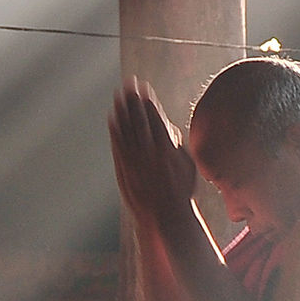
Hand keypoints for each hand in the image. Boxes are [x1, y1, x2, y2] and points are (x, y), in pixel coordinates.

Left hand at [107, 79, 196, 224]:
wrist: (166, 216)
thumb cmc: (180, 192)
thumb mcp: (187, 168)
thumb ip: (177, 146)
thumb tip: (170, 129)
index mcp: (168, 151)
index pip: (156, 120)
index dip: (149, 103)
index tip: (145, 89)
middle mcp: (150, 154)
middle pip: (140, 120)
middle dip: (134, 100)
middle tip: (130, 84)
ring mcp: (136, 161)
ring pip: (127, 129)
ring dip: (122, 110)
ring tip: (119, 95)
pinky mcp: (124, 168)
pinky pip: (118, 143)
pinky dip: (115, 128)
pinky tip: (112, 116)